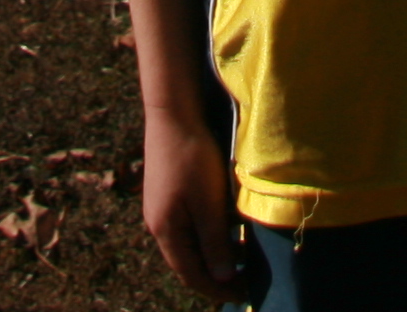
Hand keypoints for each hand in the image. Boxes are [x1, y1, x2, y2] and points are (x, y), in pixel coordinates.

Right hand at [141, 107, 248, 299]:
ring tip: (243, 255)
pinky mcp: (168, 193)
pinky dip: (208, 234)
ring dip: (214, 253)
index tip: (244, 294)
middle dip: (217, 274)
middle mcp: (159, 224)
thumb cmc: (192, 157)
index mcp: (166, 231)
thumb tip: (223, 277)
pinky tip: (227, 227)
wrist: (173, 112)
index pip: (191, 274)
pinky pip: (189, 226)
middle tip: (247, 279)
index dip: (217, 289)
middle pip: (188, 262)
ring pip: (189, 243)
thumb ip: (215, 242)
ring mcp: (161, 208)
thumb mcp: (208, 203)